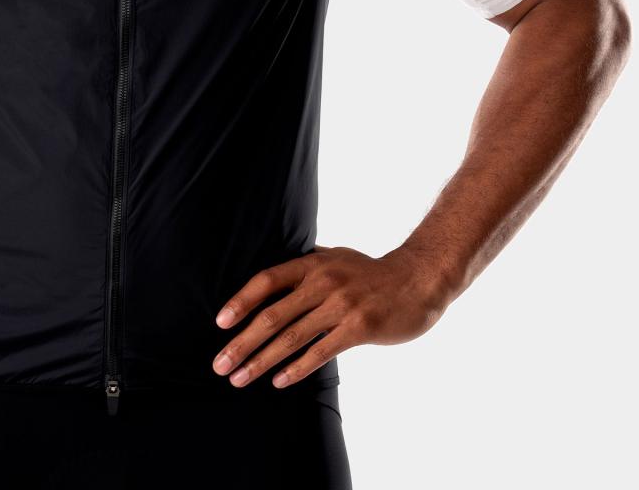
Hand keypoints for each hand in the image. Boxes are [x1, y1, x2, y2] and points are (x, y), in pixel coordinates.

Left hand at [210, 244, 452, 389]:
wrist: (419, 280)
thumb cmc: (371, 273)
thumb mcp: (335, 259)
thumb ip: (305, 269)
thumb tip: (272, 282)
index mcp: (312, 264)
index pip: (267, 281)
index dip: (241, 301)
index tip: (221, 323)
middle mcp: (323, 282)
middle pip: (272, 315)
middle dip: (242, 343)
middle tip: (220, 365)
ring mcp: (341, 305)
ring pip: (292, 337)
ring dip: (261, 361)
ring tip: (240, 378)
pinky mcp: (360, 327)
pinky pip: (321, 352)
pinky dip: (296, 368)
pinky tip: (279, 381)